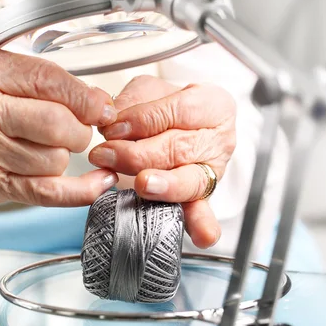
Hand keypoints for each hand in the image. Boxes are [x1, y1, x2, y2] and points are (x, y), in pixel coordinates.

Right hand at [0, 47, 118, 222]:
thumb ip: (34, 79)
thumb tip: (97, 101)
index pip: (49, 79)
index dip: (85, 97)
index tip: (100, 106)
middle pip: (57, 122)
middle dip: (79, 130)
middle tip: (74, 130)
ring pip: (54, 159)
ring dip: (63, 157)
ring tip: (45, 149)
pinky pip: (46, 191)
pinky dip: (79, 192)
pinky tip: (96, 184)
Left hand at [90, 76, 236, 248]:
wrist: (179, 127)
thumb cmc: (165, 107)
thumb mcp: (150, 90)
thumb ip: (134, 101)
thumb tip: (115, 121)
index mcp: (212, 105)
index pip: (179, 111)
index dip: (144, 120)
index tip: (113, 128)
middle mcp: (219, 139)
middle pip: (180, 148)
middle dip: (139, 154)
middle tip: (106, 154)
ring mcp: (213, 171)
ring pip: (190, 180)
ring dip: (163, 185)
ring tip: (142, 185)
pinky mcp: (202, 198)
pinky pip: (203, 211)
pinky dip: (202, 224)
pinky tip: (202, 234)